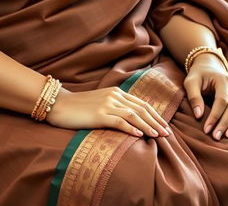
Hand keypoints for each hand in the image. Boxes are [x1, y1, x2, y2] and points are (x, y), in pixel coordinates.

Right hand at [45, 86, 172, 138]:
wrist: (60, 105)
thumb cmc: (79, 107)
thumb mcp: (100, 102)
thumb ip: (115, 106)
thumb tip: (131, 118)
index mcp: (116, 92)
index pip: (141, 103)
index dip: (154, 115)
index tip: (164, 125)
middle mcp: (114, 95)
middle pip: (140, 109)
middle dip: (156, 121)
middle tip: (167, 133)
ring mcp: (107, 104)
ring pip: (133, 115)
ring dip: (148, 126)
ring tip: (158, 136)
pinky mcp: (99, 114)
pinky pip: (119, 121)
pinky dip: (131, 128)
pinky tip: (139, 135)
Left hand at [183, 54, 227, 139]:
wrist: (210, 67)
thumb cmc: (198, 76)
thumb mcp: (191, 82)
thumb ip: (193, 96)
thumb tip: (198, 116)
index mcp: (222, 80)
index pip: (221, 101)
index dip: (215, 116)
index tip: (206, 129)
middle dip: (225, 123)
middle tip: (216, 137)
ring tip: (227, 137)